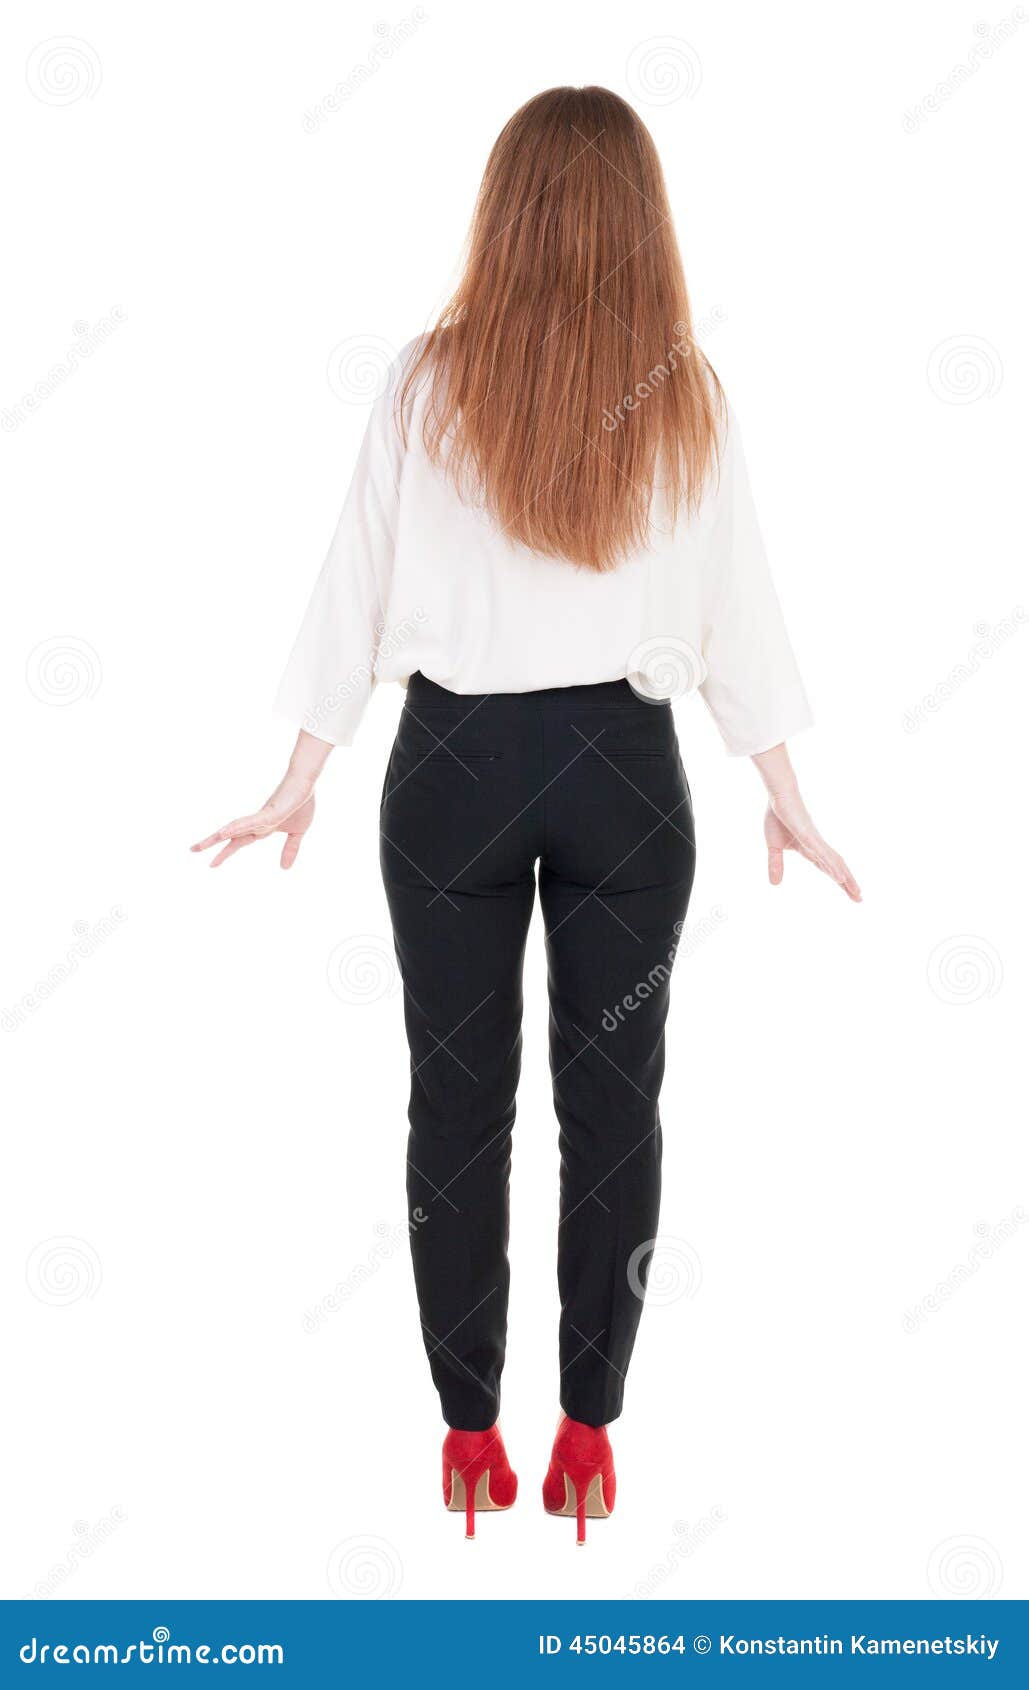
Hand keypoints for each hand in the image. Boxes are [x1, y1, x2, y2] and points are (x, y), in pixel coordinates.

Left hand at [191, 776, 315, 869]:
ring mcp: (262, 817)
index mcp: (262, 828)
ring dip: (219, 835)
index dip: (225, 852)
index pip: (239, 842)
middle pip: (230, 834)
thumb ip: (290, 849)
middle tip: (191, 850)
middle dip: (211, 842)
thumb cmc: (301, 803)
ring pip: (236, 827)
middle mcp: (257, 822)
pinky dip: (237, 828)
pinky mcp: (270, 813)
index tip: (211, 863)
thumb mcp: (297, 833)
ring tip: (203, 845)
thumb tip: (284, 869)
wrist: (308, 784)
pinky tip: (224, 833)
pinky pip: (251, 822)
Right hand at [764, 789, 860, 901]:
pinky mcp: (810, 836)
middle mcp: (817, 847)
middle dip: (848, 883)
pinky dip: (832, 867)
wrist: (778, 797)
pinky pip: (823, 855)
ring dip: (845, 878)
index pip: (826, 868)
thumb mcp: (773, 847)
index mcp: (810, 849)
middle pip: (836, 868)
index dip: (838, 880)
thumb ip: (776, 865)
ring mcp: (815, 841)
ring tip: (856, 892)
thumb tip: (775, 885)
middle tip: (859, 898)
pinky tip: (840, 878)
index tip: (849, 892)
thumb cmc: (777, 817)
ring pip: (834, 863)